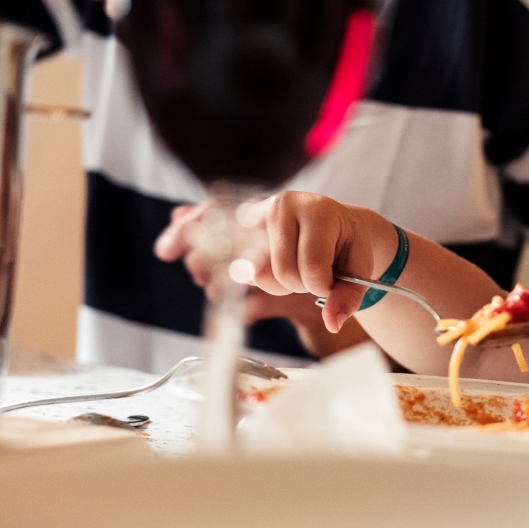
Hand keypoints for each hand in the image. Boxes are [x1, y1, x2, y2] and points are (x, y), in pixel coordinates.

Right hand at [154, 198, 373, 355]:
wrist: (340, 226)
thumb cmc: (347, 248)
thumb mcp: (360, 269)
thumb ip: (348, 296)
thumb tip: (332, 322)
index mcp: (316, 212)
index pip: (308, 270)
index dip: (320, 287)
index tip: (329, 281)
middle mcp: (281, 205)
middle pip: (275, 273)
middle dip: (292, 285)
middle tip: (305, 274)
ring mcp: (256, 211)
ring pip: (247, 267)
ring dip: (260, 281)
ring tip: (249, 274)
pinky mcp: (238, 219)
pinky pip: (208, 228)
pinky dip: (187, 237)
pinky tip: (168, 250)